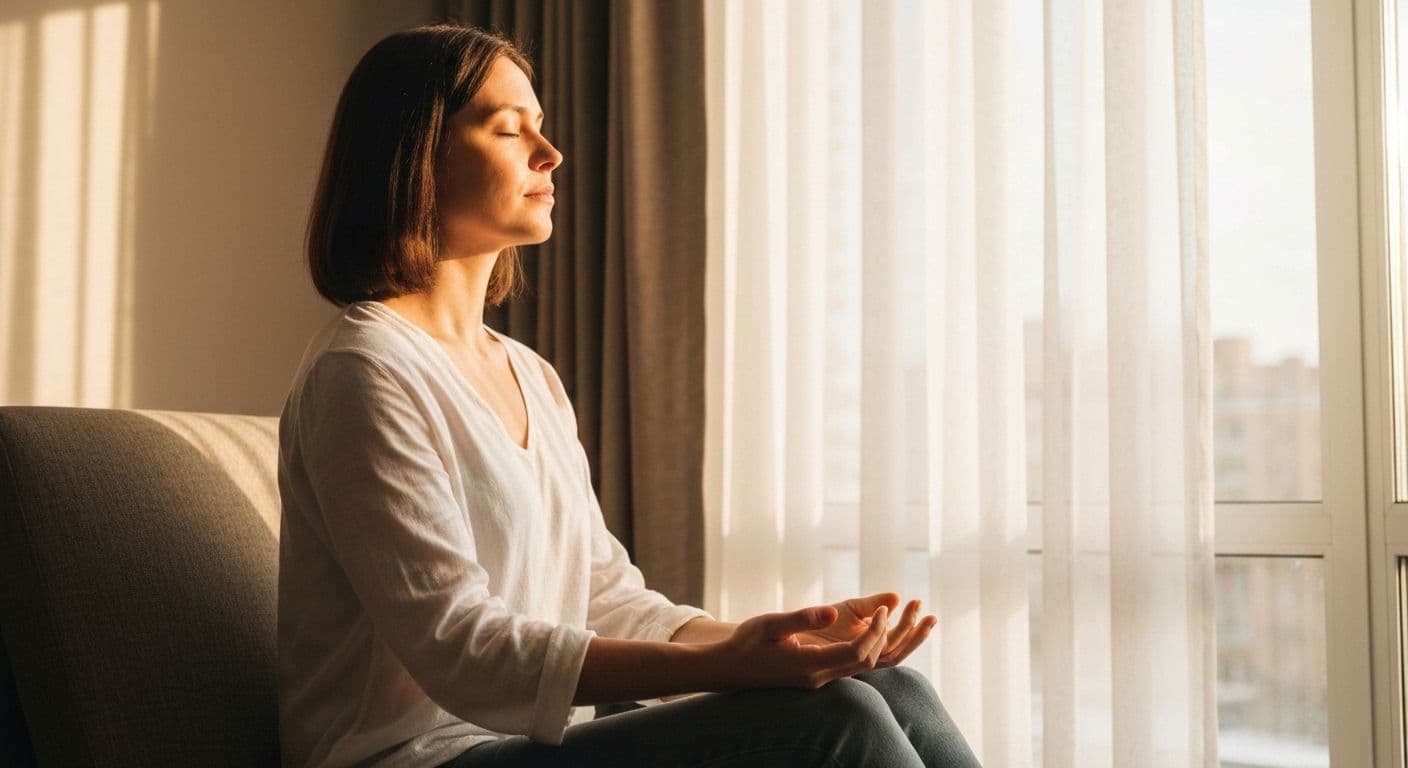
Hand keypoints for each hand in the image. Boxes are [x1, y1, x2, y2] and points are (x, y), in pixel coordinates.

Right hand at [717, 604, 892, 688]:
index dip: (875, 632)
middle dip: (883, 637)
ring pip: (860, 667)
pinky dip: (864, 648)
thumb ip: (802, 618)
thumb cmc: (746, 643)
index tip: (881, 610)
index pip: (856, 653)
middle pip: (865, 662)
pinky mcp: (815, 676)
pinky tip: (867, 630)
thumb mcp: (770, 624)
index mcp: (809, 665)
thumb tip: (834, 613)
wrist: (730, 669)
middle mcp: (818, 677)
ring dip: (877, 644)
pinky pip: (849, 665)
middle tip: (887, 609)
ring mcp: (817, 680)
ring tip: (886, 618)